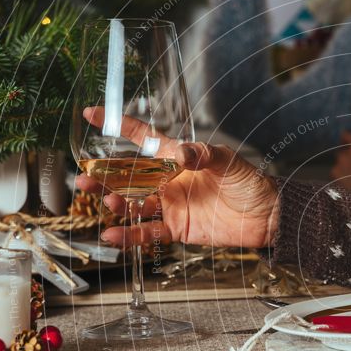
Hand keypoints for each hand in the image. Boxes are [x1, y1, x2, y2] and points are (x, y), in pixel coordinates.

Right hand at [75, 107, 279, 248]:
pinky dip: (131, 235)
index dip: (119, 126)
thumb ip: (202, 155)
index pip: (143, 138)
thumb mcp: (228, 161)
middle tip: (85, 176)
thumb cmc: (250, 182)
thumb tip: (180, 154)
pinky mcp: (177, 228)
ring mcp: (171, 205)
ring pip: (135, 204)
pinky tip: (113, 235)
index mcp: (178, 158)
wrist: (266, 215)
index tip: (92, 115)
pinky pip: (148, 232)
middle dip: (106, 176)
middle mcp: (169, 181)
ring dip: (117, 204)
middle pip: (130, 176)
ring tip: (106, 203)